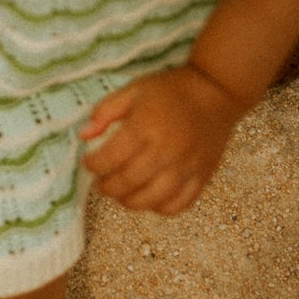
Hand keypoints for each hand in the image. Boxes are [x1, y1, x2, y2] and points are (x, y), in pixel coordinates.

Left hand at [80, 65, 246, 215]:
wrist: (215, 93)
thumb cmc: (170, 90)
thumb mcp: (133, 90)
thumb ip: (106, 111)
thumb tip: (84, 135)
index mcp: (146, 126)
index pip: (112, 156)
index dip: (94, 165)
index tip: (88, 163)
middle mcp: (166, 151)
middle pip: (129, 182)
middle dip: (108, 187)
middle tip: (100, 182)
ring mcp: (186, 168)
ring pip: (153, 200)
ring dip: (130, 202)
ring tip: (120, 193)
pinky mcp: (202, 178)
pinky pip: (179, 205)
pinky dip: (160, 208)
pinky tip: (149, 198)